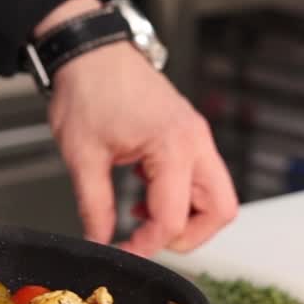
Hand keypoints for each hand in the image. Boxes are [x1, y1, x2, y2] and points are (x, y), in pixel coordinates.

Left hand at [39, 0, 237, 255]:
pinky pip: (200, 178)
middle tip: (147, 241)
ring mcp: (195, 136)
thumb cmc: (86, 90)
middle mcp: (195, 141)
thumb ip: (94, 205)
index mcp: (173, 145)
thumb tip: (99, 240)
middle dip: (188, 236)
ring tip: (140, 215)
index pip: (174, 217)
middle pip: (220, 210)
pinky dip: (179, 196)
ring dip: (185, 216)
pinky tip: (143, 194)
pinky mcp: (187, 134)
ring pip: (215, 196)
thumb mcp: (82, 155)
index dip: (149, 245)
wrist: (88, 50)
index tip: (123, 252)